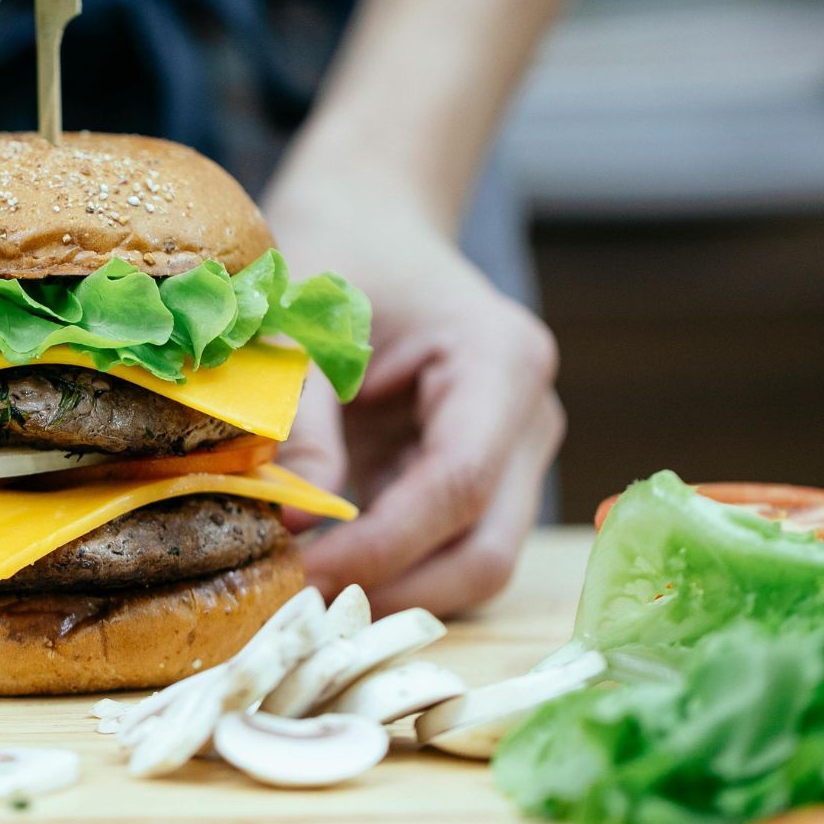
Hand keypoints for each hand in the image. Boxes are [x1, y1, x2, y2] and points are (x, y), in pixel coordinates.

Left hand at [265, 180, 563, 617]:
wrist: (368, 221)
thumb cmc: (337, 252)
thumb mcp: (303, 318)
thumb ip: (303, 414)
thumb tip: (295, 517)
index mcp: (502, 361)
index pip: (459, 485)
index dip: (380, 543)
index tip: (299, 570)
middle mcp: (528, 418)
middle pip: (487, 549)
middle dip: (394, 587)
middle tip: (298, 603)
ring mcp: (514, 455)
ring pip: (475, 566)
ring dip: (393, 589)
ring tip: (302, 590)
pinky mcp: (483, 481)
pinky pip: (448, 552)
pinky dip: (391, 572)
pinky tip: (323, 567)